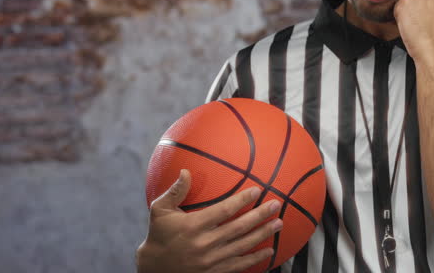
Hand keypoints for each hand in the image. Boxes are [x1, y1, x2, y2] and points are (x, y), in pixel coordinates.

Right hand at [137, 169, 282, 272]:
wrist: (154, 268)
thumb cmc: (159, 234)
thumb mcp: (160, 211)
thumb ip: (175, 191)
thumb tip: (185, 171)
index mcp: (193, 226)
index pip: (223, 211)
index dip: (242, 200)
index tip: (257, 191)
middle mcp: (204, 244)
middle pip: (239, 228)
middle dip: (260, 215)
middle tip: (276, 205)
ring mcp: (211, 261)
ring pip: (243, 246)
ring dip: (263, 234)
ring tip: (278, 224)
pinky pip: (239, 265)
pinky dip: (256, 259)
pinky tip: (269, 251)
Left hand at [394, 0, 433, 64]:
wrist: (432, 47)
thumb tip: (429, 0)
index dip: (430, 2)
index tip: (430, 11)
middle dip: (420, 2)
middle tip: (422, 18)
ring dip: (410, 7)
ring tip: (416, 21)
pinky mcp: (407, 0)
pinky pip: (400, 4)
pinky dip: (401, 14)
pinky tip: (410, 23)